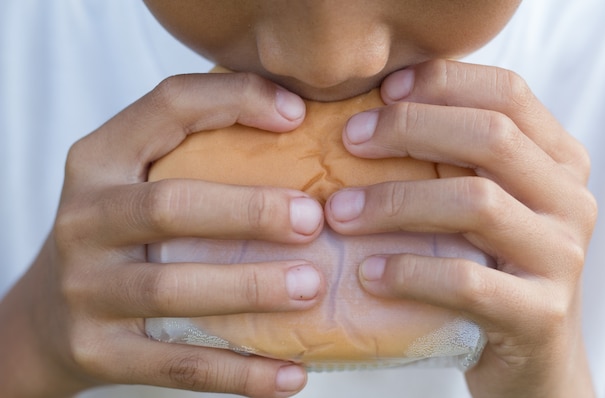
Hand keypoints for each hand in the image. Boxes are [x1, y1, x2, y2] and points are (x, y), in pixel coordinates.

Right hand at [0, 72, 323, 397]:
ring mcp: (86, 290)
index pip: (167, 107)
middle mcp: (84, 221)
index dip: (235, 102)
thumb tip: (293, 121)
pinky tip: (291, 374)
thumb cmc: (115, 235)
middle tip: (314, 221)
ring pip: (174, 289)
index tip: (297, 115)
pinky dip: (240, 373)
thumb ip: (192, 147)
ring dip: (251, 288)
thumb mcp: (132, 178)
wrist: (43, 318)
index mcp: (98, 161)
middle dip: (249, 211)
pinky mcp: (98, 351)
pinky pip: (179, 365)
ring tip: (312, 287)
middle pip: (170, 206)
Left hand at [326, 60, 596, 396]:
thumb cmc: (490, 265)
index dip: (442, 83)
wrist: (531, 353)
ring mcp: (560, 256)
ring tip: (339, 212)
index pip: (507, 93)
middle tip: (349, 140)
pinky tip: (369, 273)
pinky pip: (465, 280)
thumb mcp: (483, 202)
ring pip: (475, 203)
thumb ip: (454, 159)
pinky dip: (408, 271)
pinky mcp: (539, 313)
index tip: (382, 92)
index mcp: (557, 160)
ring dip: (394, 202)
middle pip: (491, 137)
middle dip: (409, 129)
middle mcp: (568, 199)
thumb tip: (369, 117)